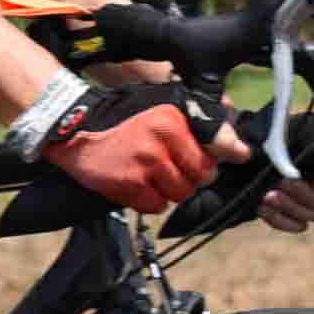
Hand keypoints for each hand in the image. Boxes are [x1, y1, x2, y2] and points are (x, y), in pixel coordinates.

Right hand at [40, 81, 225, 213]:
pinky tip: (138, 185)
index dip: (224, 157)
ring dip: (170, 190)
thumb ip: (196, 121)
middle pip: (201, 177)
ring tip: (153, 176)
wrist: (75, 132)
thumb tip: (234, 142)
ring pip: (180, 194)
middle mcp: (163, 140)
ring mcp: (146, 164)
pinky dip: (151, 201)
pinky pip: (157, 206)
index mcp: (173, 119)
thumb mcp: (160, 108)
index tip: (237, 159)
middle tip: (173, 169)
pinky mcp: (130, 185)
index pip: (217, 147)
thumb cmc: (122, 118)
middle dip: (191, 177)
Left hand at [255, 135, 313, 235]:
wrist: (257, 144)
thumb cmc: (287, 133)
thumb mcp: (307, 134)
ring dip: (292, 206)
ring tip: (269, 194)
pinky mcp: (299, 214)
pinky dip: (280, 218)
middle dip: (309, 194)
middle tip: (285, 181)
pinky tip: (263, 207)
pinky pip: (297, 225)